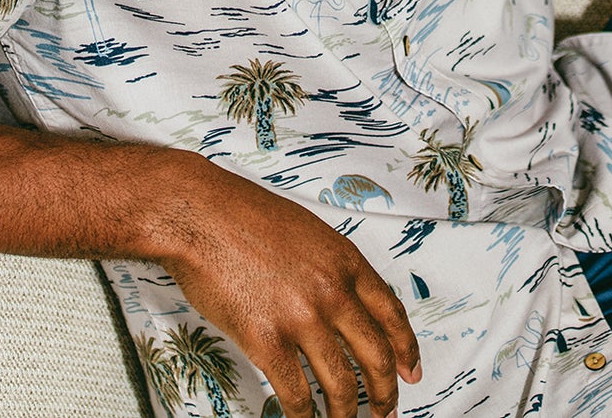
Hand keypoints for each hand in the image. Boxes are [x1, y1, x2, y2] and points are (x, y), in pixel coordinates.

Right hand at [145, 151, 420, 417]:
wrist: (200, 214)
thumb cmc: (242, 215)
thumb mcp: (305, 230)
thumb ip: (329, 265)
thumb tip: (342, 300)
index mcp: (343, 260)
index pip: (390, 313)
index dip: (406, 348)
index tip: (411, 370)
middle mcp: (331, 290)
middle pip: (375, 354)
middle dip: (386, 391)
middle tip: (386, 410)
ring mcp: (301, 317)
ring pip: (341, 383)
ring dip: (347, 413)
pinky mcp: (266, 340)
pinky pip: (296, 393)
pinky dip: (304, 417)